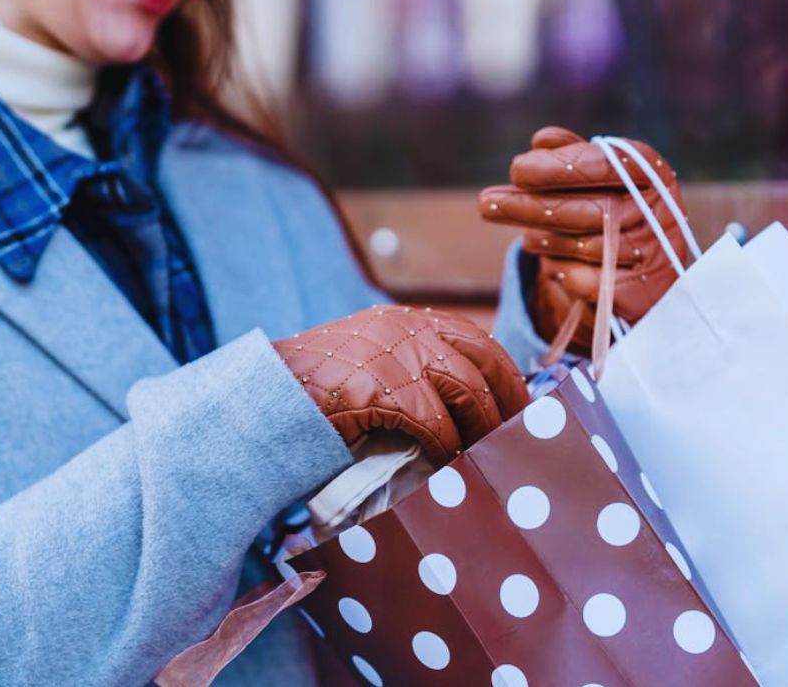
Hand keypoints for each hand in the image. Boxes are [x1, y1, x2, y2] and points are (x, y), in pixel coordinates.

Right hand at [273, 306, 528, 465]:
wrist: (263, 400)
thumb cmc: (311, 393)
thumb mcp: (365, 363)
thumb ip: (407, 372)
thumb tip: (459, 408)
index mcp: (403, 320)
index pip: (476, 339)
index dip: (505, 374)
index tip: (521, 406)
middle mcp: (406, 329)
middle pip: (483, 362)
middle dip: (508, 403)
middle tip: (523, 437)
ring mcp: (396, 355)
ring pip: (468, 392)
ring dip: (484, 431)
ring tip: (492, 458)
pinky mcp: (384, 388)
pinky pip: (436, 425)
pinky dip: (447, 450)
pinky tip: (446, 467)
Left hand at [478, 127, 688, 354]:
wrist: (643, 276)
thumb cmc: (611, 214)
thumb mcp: (594, 180)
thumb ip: (570, 157)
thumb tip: (542, 140)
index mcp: (651, 174)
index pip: (606, 164)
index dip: (559, 167)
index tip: (516, 170)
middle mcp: (659, 213)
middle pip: (590, 209)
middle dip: (532, 206)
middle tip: (486, 202)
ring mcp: (653, 255)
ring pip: (585, 246)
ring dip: (545, 240)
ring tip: (529, 237)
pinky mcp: (639, 293)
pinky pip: (587, 282)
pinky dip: (564, 273)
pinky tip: (556, 267)